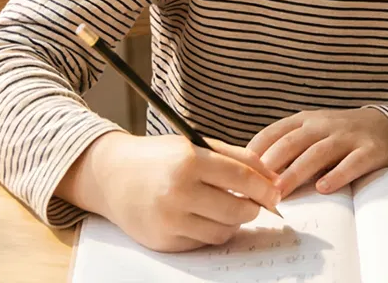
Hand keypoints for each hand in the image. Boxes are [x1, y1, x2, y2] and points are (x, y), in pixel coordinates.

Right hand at [58, 131, 280, 252]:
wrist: (111, 176)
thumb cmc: (159, 158)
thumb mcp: (195, 145)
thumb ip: (237, 158)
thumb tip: (273, 180)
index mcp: (188, 161)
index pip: (241, 178)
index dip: (265, 188)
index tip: (276, 193)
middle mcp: (178, 192)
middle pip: (237, 209)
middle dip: (253, 208)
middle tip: (254, 204)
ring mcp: (169, 220)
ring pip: (223, 231)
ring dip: (233, 222)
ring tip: (228, 208)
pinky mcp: (163, 241)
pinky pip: (202, 242)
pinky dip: (211, 232)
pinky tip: (204, 217)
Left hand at [248, 108, 387, 196]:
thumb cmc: (340, 137)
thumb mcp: (312, 134)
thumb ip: (286, 148)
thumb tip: (249, 175)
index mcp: (305, 120)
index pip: (273, 132)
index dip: (255, 152)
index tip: (238, 174)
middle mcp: (324, 125)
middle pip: (292, 142)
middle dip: (271, 165)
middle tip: (254, 188)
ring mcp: (348, 136)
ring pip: (318, 152)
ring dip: (296, 172)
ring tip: (280, 191)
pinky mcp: (370, 151)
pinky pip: (353, 163)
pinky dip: (337, 174)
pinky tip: (324, 188)